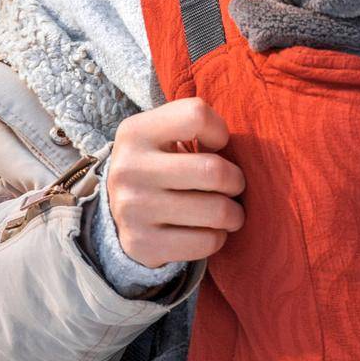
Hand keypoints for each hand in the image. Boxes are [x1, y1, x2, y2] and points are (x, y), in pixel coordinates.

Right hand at [105, 97, 245, 267]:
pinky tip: (209, 230)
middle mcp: (129, 169)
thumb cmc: (160, 164)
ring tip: (230, 212)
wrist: (118, 209)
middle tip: (235, 186)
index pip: (196, 116)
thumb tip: (241, 151)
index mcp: (136, 132)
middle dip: (236, 181)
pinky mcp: (142, 244)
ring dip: (234, 214)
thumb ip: (196, 128)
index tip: (217, 146)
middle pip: (213, 171)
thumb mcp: (164, 134)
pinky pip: (206, 242)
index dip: (220, 131)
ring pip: (216, 211)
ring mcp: (132, 209)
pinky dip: (218, 237)